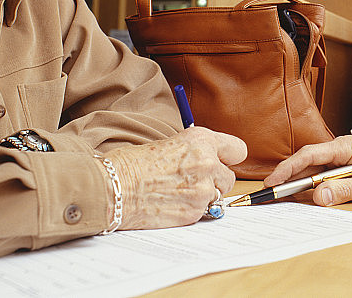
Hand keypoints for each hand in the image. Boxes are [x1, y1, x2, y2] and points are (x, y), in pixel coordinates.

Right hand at [107, 126, 246, 228]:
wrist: (113, 187)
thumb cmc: (132, 163)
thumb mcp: (170, 143)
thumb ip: (194, 151)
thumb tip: (206, 159)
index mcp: (201, 140)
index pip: (238, 149)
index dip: (228, 158)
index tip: (222, 162)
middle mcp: (207, 162)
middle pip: (229, 177)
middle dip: (214, 180)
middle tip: (192, 181)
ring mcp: (203, 189)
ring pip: (217, 196)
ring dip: (203, 196)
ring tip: (178, 192)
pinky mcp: (195, 211)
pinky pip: (203, 211)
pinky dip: (191, 209)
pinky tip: (172, 203)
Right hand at [263, 135, 351, 205]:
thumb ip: (345, 189)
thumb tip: (319, 196)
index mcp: (345, 147)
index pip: (310, 154)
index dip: (289, 168)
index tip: (274, 181)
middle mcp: (339, 151)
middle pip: (306, 163)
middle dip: (286, 177)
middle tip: (268, 194)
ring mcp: (340, 161)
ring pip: (311, 171)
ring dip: (296, 184)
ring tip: (277, 198)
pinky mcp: (342, 171)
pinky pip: (321, 178)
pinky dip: (309, 188)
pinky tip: (299, 198)